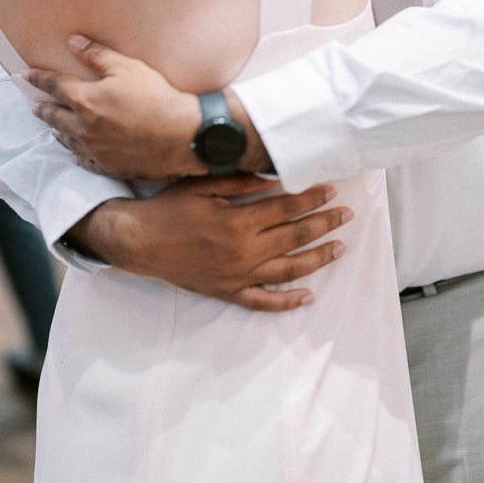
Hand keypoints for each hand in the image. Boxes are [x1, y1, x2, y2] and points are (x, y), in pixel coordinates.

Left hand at [30, 36, 269, 178]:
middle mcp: (83, 128)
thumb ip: (97, 55)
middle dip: (43, 109)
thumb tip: (72, 42)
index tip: (26, 75)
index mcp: (85, 101)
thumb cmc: (155, 97)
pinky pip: (85, 161)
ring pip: (67, 140)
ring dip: (57, 132)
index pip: (54, 86)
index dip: (39, 78)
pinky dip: (77, 155)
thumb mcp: (127, 67)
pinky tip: (76, 154)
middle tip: (34, 106)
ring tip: (51, 128)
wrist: (180, 135)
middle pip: (55, 116)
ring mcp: (95, 150)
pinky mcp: (109, 166)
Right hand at [68, 176, 352, 312]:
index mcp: (237, 222)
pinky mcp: (227, 292)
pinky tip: (308, 298)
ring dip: (317, 259)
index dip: (312, 199)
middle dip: (324, 224)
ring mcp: (236, 276)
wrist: (137, 241)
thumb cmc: (168, 209)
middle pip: (294, 237)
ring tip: (340, 248)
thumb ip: (240, 183)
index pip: (286, 208)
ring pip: (288, 270)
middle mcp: (242, 252)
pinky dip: (287, 302)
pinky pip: (263, 302)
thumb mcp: (201, 185)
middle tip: (346, 215)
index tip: (331, 190)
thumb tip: (275, 179)